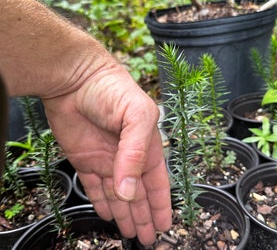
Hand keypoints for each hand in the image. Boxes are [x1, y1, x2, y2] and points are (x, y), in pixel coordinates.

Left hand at [42, 64, 171, 244]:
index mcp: (146, 147)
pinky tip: (107, 213)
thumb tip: (129, 192)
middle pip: (139, 194)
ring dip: (124, 214)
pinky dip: (100, 202)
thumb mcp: (137, 117)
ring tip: (130, 233)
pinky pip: (93, 187)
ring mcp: (106, 160)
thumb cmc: (112, 90)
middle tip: (148, 238)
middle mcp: (127, 157)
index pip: (158, 182)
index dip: (162, 204)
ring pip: (117, 195)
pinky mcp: (84, 160)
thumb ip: (135, 155)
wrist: (75, 79)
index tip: (166, 225)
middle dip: (145, 216)